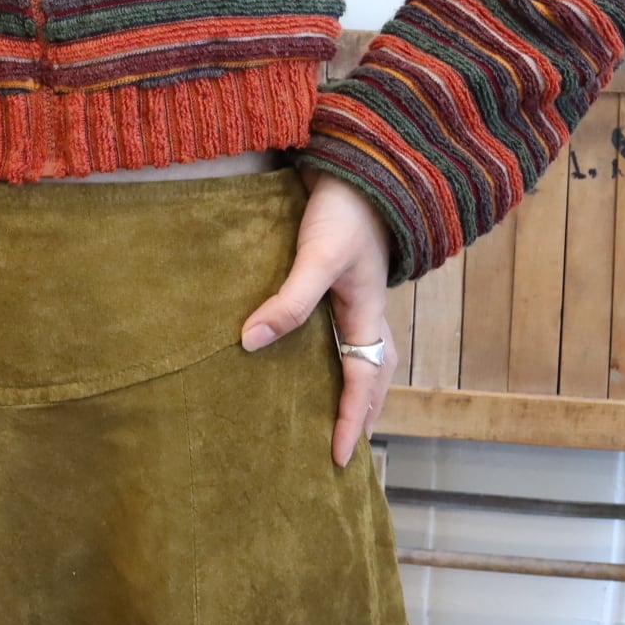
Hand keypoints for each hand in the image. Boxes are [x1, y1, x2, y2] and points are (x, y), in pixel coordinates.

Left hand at [240, 163, 399, 466]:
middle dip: (365, 412)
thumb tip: (250, 343)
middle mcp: (366, 311)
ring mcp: (357, 295)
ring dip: (356, 386)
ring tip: (336, 410)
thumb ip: (288, 300)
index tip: (339, 459)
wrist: (358, 165)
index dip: (352, 422)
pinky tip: (313, 355)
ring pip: (364, 354)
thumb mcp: (316, 258)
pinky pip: (345, 331)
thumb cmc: (343, 211)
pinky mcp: (341, 278)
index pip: (363, 384)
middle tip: (348, 448)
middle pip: (374, 376)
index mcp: (367, 315)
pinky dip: (339, 355)